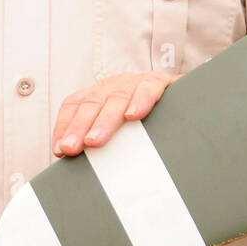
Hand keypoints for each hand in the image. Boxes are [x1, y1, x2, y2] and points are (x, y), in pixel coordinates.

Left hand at [52, 71, 179, 156]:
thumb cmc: (145, 117)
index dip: (64, 125)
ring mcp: (134, 82)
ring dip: (104, 121)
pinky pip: (147, 88)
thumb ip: (100, 139)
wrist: (186, 93)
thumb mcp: (119, 127)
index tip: (60, 149)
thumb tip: (79, 164)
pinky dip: (140, 101)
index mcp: (98, 94)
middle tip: (72, 148)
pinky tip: (132, 116)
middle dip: (79, 127)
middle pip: (91, 104)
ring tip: (95, 141)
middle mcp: (113, 85)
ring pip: (116, 99)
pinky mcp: (158, 81)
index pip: (74, 105)